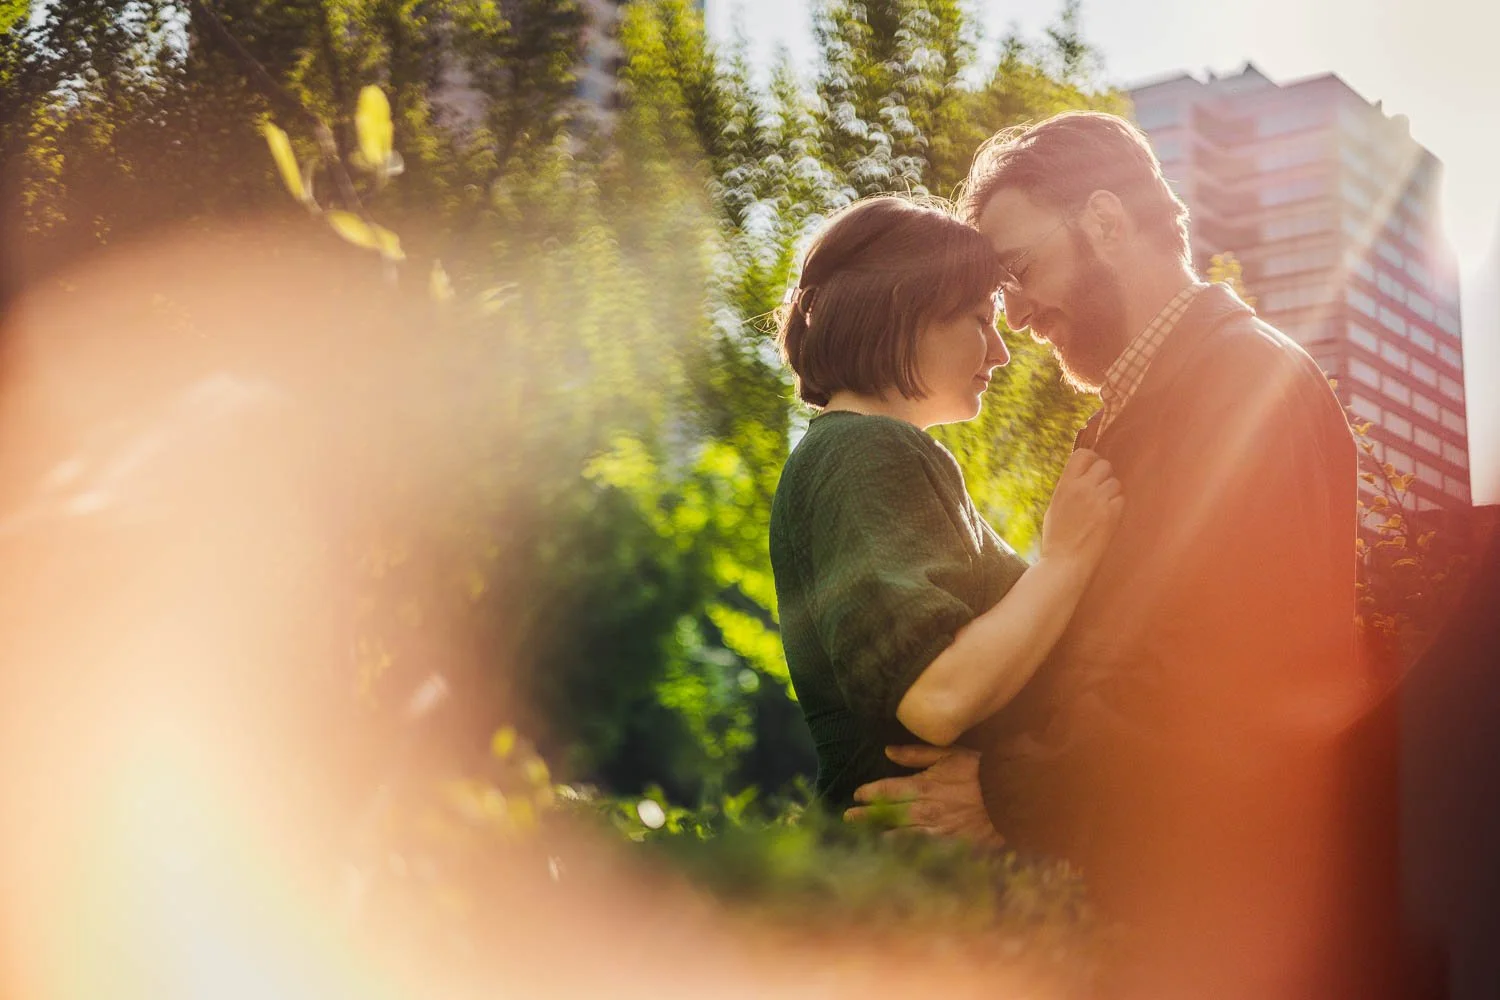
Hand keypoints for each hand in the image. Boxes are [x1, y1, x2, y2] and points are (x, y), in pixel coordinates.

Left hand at [845, 745, 1004, 848]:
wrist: (1010, 796)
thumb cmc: (980, 771)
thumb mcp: (948, 753)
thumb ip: (916, 754)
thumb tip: (888, 751)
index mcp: (922, 786)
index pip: (885, 791)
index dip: (867, 793)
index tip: (856, 795)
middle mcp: (923, 811)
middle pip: (885, 816)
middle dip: (864, 818)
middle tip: (848, 819)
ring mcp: (935, 831)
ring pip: (898, 837)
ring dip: (878, 837)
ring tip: (862, 838)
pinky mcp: (947, 845)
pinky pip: (919, 851)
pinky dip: (903, 852)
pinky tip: (891, 853)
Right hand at [1039, 448, 1123, 569]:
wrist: (1066, 561)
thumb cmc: (1057, 537)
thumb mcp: (1056, 505)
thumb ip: (1069, 487)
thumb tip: (1083, 475)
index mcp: (1066, 484)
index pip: (1083, 454)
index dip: (1091, 458)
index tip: (1092, 467)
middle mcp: (1083, 488)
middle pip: (1104, 465)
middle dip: (1103, 475)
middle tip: (1099, 490)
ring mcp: (1099, 500)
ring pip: (1115, 482)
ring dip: (1111, 492)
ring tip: (1102, 507)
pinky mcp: (1112, 514)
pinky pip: (1121, 499)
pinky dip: (1117, 506)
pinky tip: (1107, 517)